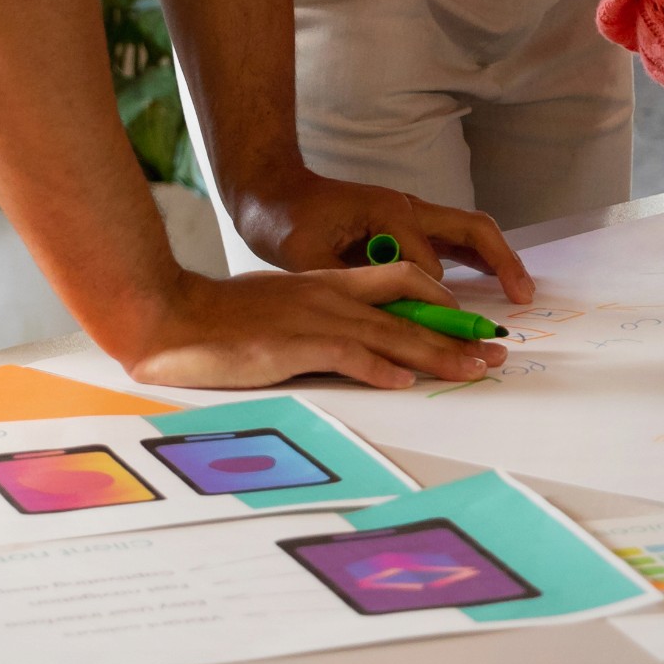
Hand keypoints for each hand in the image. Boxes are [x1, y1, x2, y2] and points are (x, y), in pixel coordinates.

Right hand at [116, 259, 512, 391]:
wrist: (168, 314)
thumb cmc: (216, 318)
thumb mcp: (276, 308)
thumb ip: (313, 319)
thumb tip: (343, 344)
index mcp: (326, 283)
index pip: (400, 280)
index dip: (440, 300)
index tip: (468, 320)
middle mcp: (329, 295)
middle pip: (410, 311)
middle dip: (457, 332)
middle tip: (495, 351)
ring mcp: (314, 319)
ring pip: (392, 334)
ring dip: (438, 354)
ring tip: (474, 369)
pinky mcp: (294, 345)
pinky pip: (349, 356)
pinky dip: (381, 370)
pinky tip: (407, 382)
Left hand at [231, 172, 536, 304]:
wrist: (271, 191)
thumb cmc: (284, 219)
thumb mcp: (307, 256)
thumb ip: (347, 285)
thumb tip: (380, 317)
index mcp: (390, 212)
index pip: (427, 266)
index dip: (430, 304)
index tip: (434, 335)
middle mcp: (409, 207)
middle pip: (472, 228)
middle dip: (502, 261)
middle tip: (525, 296)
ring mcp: (410, 213)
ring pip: (468, 231)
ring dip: (496, 258)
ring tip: (520, 291)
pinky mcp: (405, 224)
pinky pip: (451, 239)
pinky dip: (475, 257)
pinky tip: (489, 280)